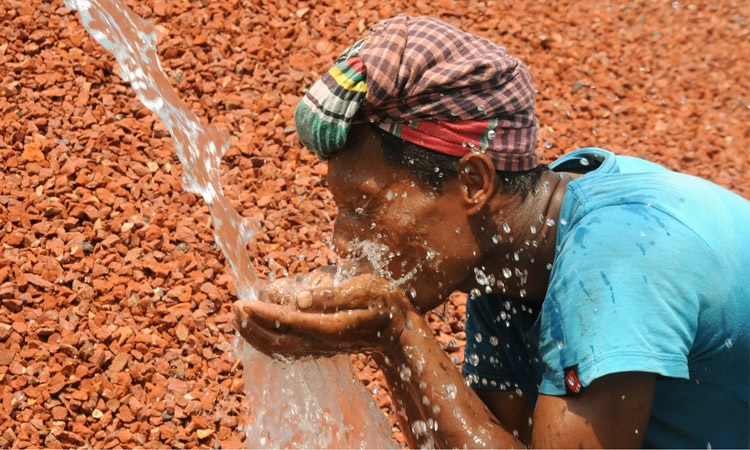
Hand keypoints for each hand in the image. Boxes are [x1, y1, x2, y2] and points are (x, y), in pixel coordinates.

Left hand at [232, 272, 412, 357]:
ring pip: (280, 350)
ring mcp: (320, 349)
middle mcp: (322, 343)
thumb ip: (331, 294)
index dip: (262, 313)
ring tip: (237, 319)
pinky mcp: (320, 349)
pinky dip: (267, 342)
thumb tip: (299, 297)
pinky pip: (287, 350)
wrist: (399, 331)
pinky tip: (256, 332)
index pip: (288, 322)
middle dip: (251, 327)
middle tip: (233, 308)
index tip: (242, 303)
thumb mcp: (365, 289)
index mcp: (331, 327)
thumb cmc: (384, 303)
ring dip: (255, 336)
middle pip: (277, 342)